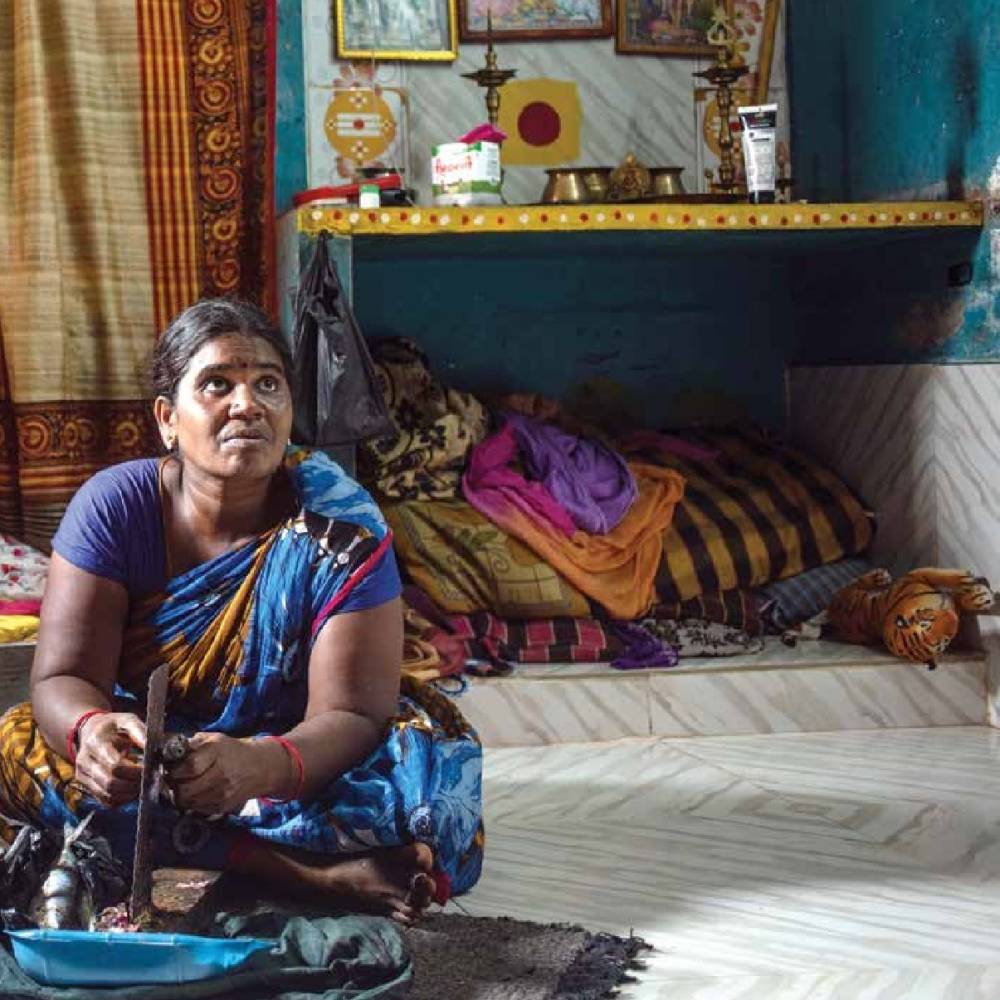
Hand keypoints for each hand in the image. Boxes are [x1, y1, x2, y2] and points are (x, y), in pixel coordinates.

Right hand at [74, 712, 144, 807]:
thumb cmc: (113, 726)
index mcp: (95, 742)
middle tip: (149, 778)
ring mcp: (83, 775)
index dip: (135, 770)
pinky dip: (122, 799)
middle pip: (110, 783)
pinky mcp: (86, 786)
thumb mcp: (128, 720)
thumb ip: (140, 732)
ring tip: (142, 783)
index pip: (115, 765)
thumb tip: (153, 748)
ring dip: (129, 793)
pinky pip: (106, 801)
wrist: (91, 731)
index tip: (150, 768)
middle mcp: (85, 761)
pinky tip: (132, 788)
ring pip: (108, 795)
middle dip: (134, 784)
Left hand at [165, 733, 286, 815]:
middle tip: (174, 780)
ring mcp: (223, 793)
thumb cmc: (231, 750)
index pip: (189, 767)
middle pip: (185, 790)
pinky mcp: (222, 807)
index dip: (175, 771)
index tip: (170, 769)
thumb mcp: (212, 739)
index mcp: (218, 752)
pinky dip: (192, 802)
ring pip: (187, 803)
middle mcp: (222, 774)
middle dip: (174, 786)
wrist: (259, 767)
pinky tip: (197, 792)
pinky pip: (196, 809)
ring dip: (180, 796)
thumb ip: (189, 745)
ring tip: (184, 786)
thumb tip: (163, 751)